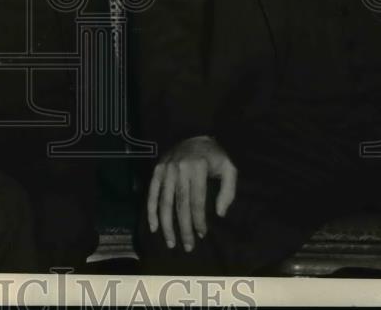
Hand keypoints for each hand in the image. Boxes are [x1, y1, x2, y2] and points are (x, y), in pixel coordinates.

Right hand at [146, 135, 236, 252]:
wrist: (194, 133)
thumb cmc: (214, 156)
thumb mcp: (229, 169)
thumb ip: (228, 191)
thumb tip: (220, 213)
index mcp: (198, 168)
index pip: (197, 200)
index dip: (199, 220)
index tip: (202, 235)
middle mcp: (179, 169)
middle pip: (180, 204)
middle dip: (183, 228)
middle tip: (187, 247)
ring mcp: (166, 169)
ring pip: (164, 201)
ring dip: (166, 224)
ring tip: (171, 242)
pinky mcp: (157, 170)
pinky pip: (152, 192)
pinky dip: (151, 210)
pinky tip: (153, 227)